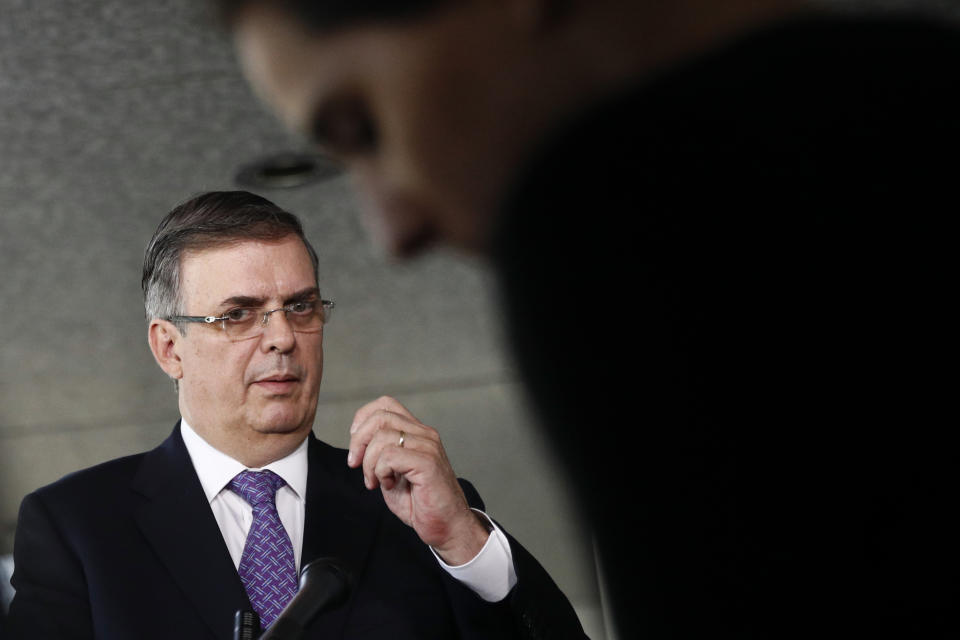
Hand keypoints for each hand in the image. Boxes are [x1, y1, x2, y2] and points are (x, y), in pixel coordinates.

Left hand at [347, 396, 489, 564]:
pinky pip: (390, 456)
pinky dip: (380, 472)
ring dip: (369, 463)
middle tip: (356, 465)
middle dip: (358, 441)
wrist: (447, 527)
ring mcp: (428, 447)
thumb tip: (357, 442)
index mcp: (417, 432)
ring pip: (382, 437)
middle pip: (380, 416)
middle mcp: (425, 434)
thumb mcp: (393, 472)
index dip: (362, 419)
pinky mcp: (428, 463)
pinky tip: (389, 485)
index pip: (386, 404)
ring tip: (376, 481)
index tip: (356, 447)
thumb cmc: (421, 503)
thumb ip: (380, 454)